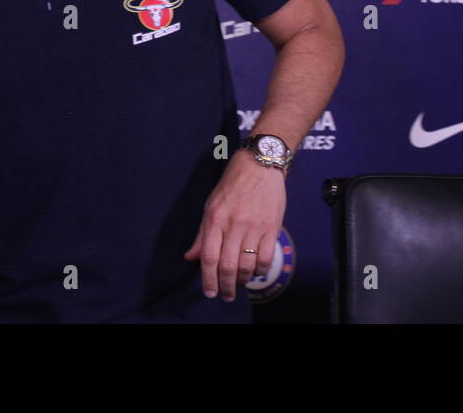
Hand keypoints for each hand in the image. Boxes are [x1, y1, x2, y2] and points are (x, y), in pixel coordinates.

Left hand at [183, 150, 286, 301]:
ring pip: (247, 265)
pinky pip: (266, 257)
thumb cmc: (232, 184)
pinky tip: (256, 272)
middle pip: (227, 265)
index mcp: (215, 218)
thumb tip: (190, 257)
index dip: (208, 279)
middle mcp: (233, 224)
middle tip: (226, 295)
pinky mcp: (271, 227)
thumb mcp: (211, 205)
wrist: (259, 166)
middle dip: (225, 286)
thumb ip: (202, 234)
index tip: (209, 292)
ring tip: (239, 284)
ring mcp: (254, 226)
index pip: (209, 257)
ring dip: (242, 280)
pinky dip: (260, 271)